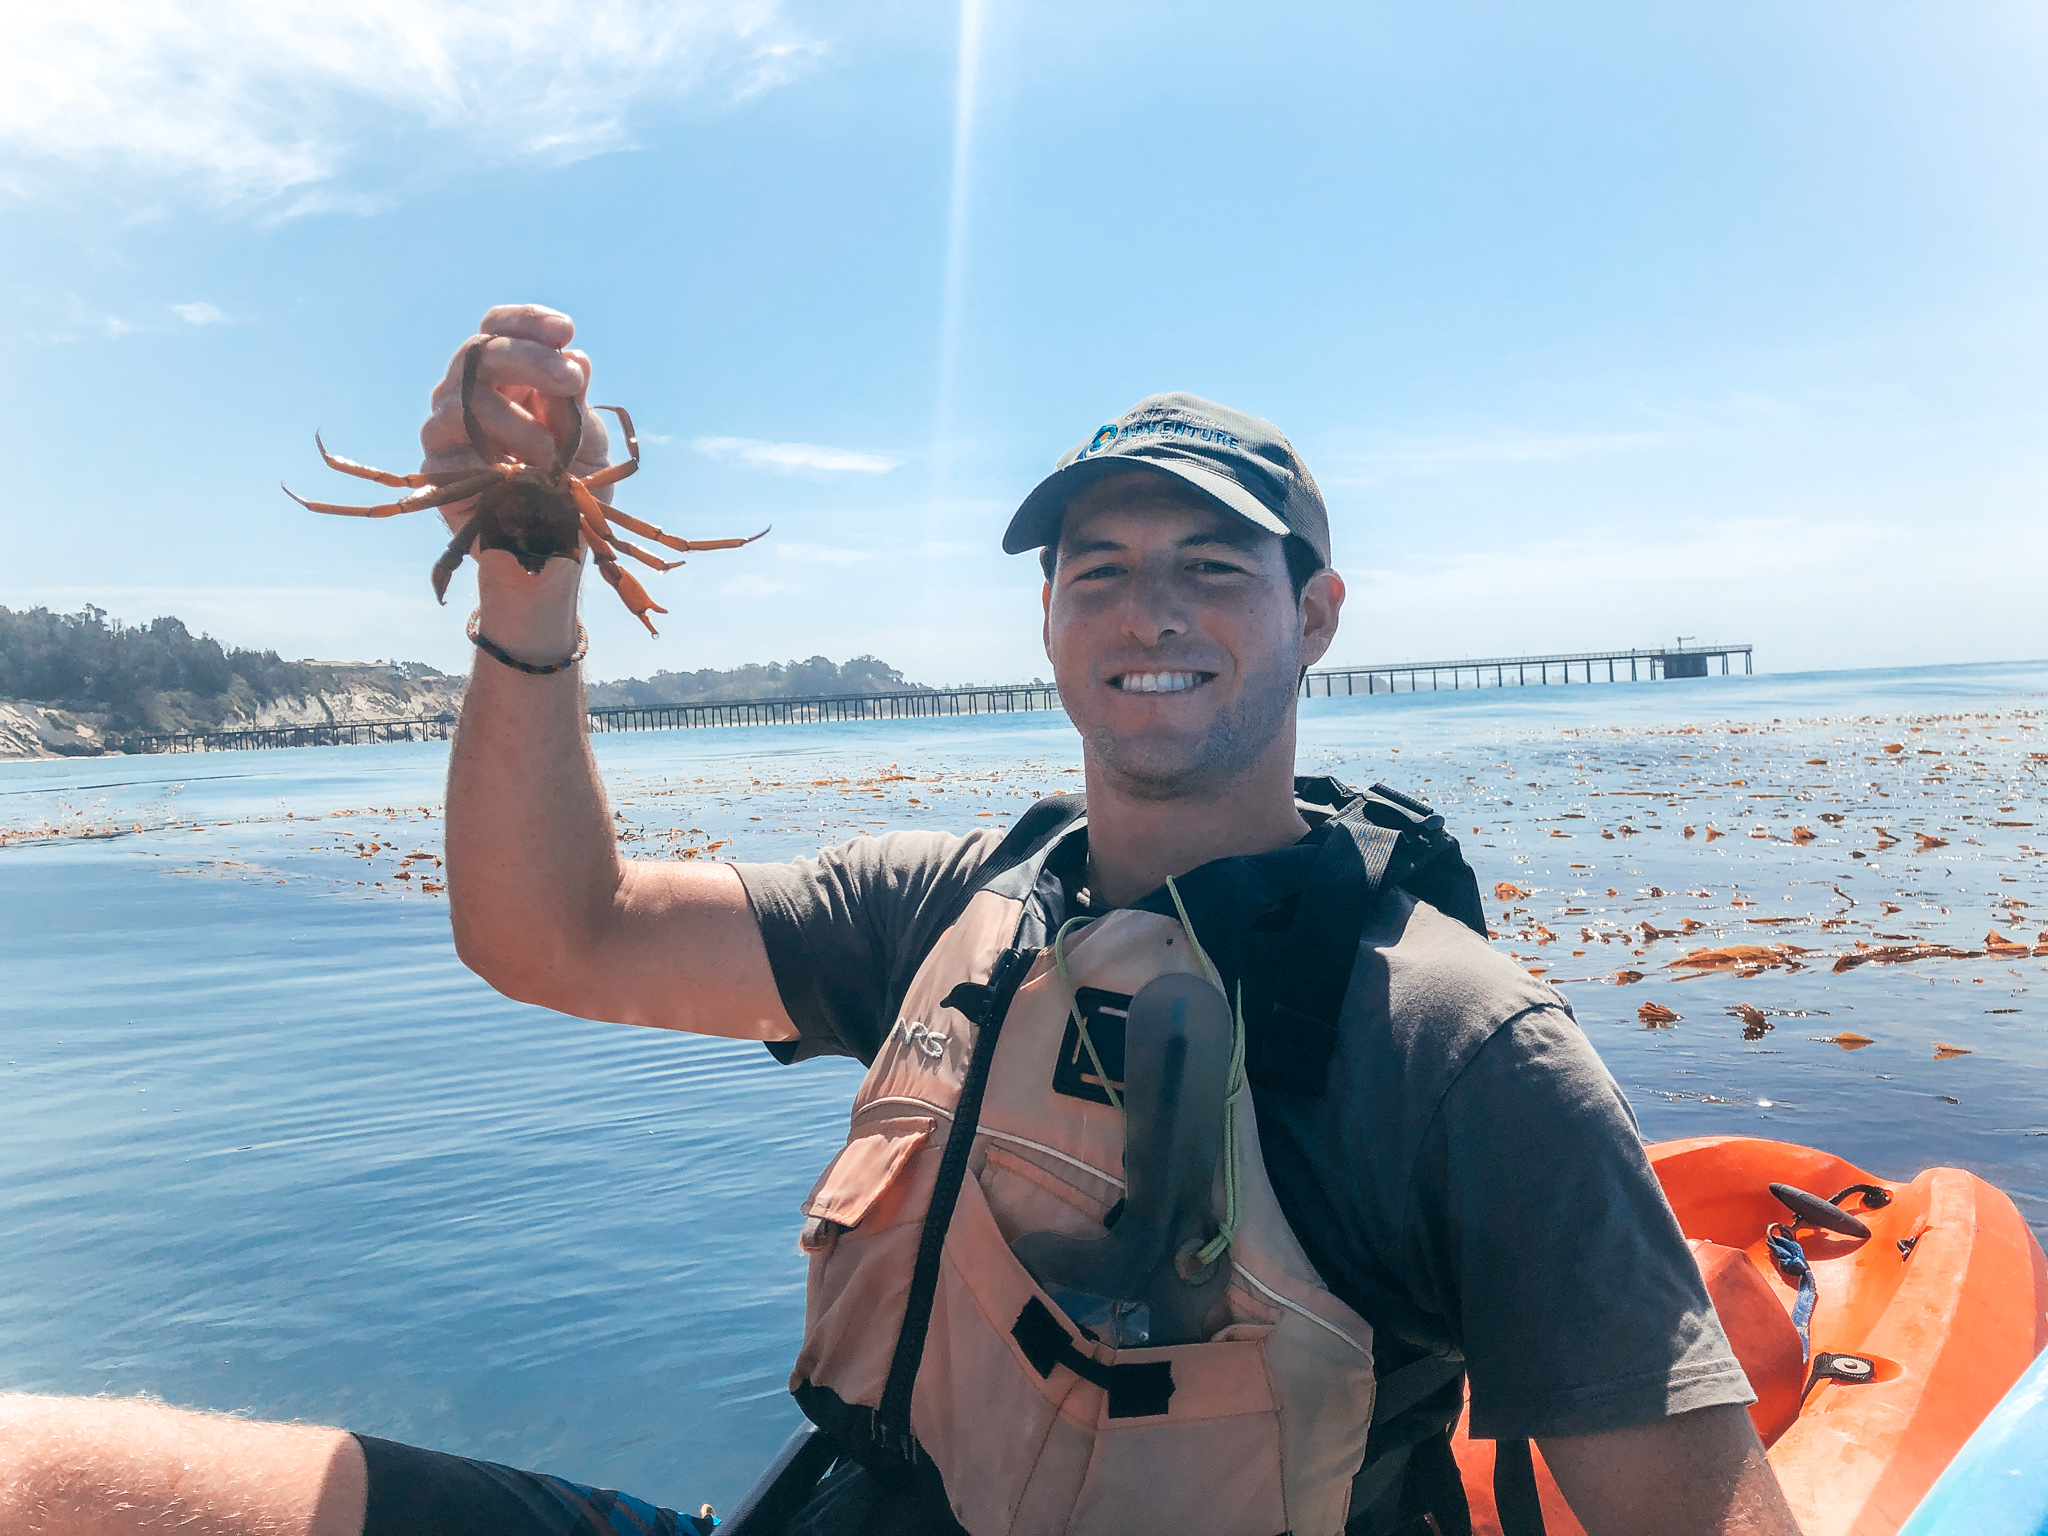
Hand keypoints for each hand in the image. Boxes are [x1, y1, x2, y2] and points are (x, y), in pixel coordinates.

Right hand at [419, 304, 613, 535]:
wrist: (552, 550)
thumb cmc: (571, 489)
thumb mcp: (587, 443)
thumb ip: (577, 403)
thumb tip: (577, 356)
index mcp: (505, 377)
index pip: (500, 329)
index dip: (527, 321)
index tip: (564, 330)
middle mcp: (467, 393)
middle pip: (480, 352)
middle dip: (529, 358)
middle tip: (569, 379)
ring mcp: (446, 427)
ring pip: (464, 396)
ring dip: (515, 418)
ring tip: (552, 453)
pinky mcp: (435, 465)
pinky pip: (452, 445)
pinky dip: (492, 455)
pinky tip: (521, 476)